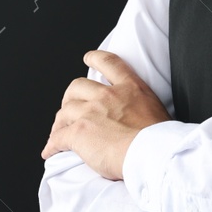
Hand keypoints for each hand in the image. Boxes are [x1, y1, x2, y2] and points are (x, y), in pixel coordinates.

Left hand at [40, 49, 172, 178]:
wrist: (154, 154)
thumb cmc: (161, 140)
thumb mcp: (158, 111)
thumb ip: (141, 108)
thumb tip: (137, 120)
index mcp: (131, 88)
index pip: (109, 63)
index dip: (95, 58)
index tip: (87, 57)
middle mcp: (108, 96)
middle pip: (77, 86)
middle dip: (70, 97)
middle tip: (70, 108)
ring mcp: (91, 112)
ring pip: (65, 111)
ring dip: (60, 122)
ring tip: (59, 132)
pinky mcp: (79, 132)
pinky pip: (58, 137)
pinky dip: (52, 145)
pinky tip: (50, 151)